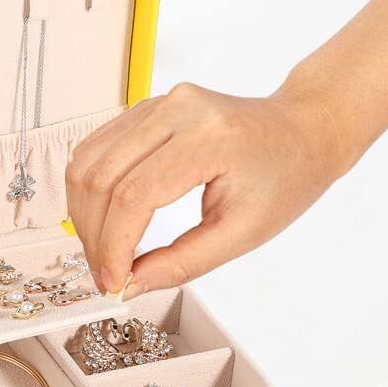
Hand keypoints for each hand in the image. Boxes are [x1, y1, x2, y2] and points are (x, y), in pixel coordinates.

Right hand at [66, 81, 347, 296]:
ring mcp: (157, 103)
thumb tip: (131, 283)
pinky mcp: (145, 107)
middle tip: (105, 273)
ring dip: (84, 214)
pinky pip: (95, 149)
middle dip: (93, 235)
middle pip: (102, 177)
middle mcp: (178, 110)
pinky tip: (103, 220)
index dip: (114, 245)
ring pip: (87, 161)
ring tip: (102, 250)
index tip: (114, 281)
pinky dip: (89, 190)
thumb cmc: (285, 177)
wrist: (303, 129)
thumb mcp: (244, 233)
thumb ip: (183, 262)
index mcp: (210, 138)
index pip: (134, 195)